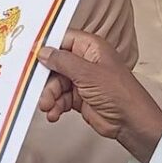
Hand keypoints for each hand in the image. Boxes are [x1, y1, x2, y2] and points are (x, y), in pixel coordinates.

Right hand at [36, 30, 161, 162]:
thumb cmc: (119, 93)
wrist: (131, 123)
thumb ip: (63, 61)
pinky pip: (60, 99)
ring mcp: (82, 80)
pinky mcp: (79, 98)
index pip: (63, 39)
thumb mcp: (88, 74)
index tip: (31, 55)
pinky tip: (54, 114)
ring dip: (49, 96)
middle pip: (55, 64)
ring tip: (48, 107)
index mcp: (91, 47)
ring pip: (55, 84)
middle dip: (46, 79)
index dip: (47, 46)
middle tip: (37, 89)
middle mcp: (85, 62)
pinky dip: (55, 106)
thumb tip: (43, 51)